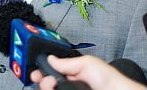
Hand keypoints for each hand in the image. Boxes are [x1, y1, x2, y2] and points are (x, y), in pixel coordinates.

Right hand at [30, 55, 146, 89]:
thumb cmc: (110, 81)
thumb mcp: (88, 64)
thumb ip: (67, 62)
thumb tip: (50, 58)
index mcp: (72, 75)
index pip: (50, 73)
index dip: (41, 72)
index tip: (36, 72)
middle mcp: (69, 87)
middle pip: (46, 85)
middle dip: (41, 81)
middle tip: (46, 80)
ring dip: (46, 88)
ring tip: (52, 86)